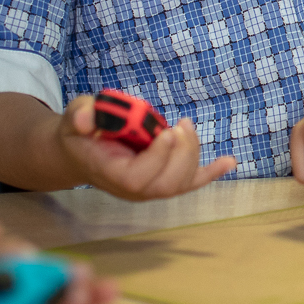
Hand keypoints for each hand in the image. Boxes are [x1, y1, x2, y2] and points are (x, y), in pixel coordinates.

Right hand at [54, 96, 235, 201]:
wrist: (80, 151)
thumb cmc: (80, 133)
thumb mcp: (74, 117)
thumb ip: (80, 115)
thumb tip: (87, 118)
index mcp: (110, 174)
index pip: (138, 178)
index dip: (157, 158)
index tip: (165, 132)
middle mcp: (133, 187)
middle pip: (166, 184)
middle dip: (181, 154)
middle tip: (179, 126)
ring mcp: (150, 186)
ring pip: (181, 182)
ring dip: (192, 153)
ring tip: (184, 125)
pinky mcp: (163, 178)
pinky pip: (191, 181)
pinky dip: (212, 172)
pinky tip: (229, 162)